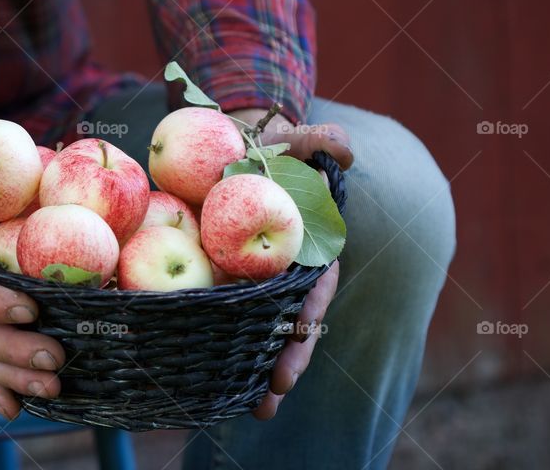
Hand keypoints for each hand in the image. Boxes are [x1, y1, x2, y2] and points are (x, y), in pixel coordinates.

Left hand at [228, 107, 348, 417]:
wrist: (232, 156)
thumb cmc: (269, 153)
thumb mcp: (292, 142)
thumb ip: (319, 140)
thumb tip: (344, 149)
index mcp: (306, 253)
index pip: (313, 289)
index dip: (308, 314)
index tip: (300, 336)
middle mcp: (283, 276)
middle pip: (288, 324)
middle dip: (286, 359)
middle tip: (274, 394)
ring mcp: (253, 284)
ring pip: (258, 332)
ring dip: (256, 370)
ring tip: (254, 409)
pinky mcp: (222, 284)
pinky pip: (219, 316)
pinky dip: (214, 345)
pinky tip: (205, 378)